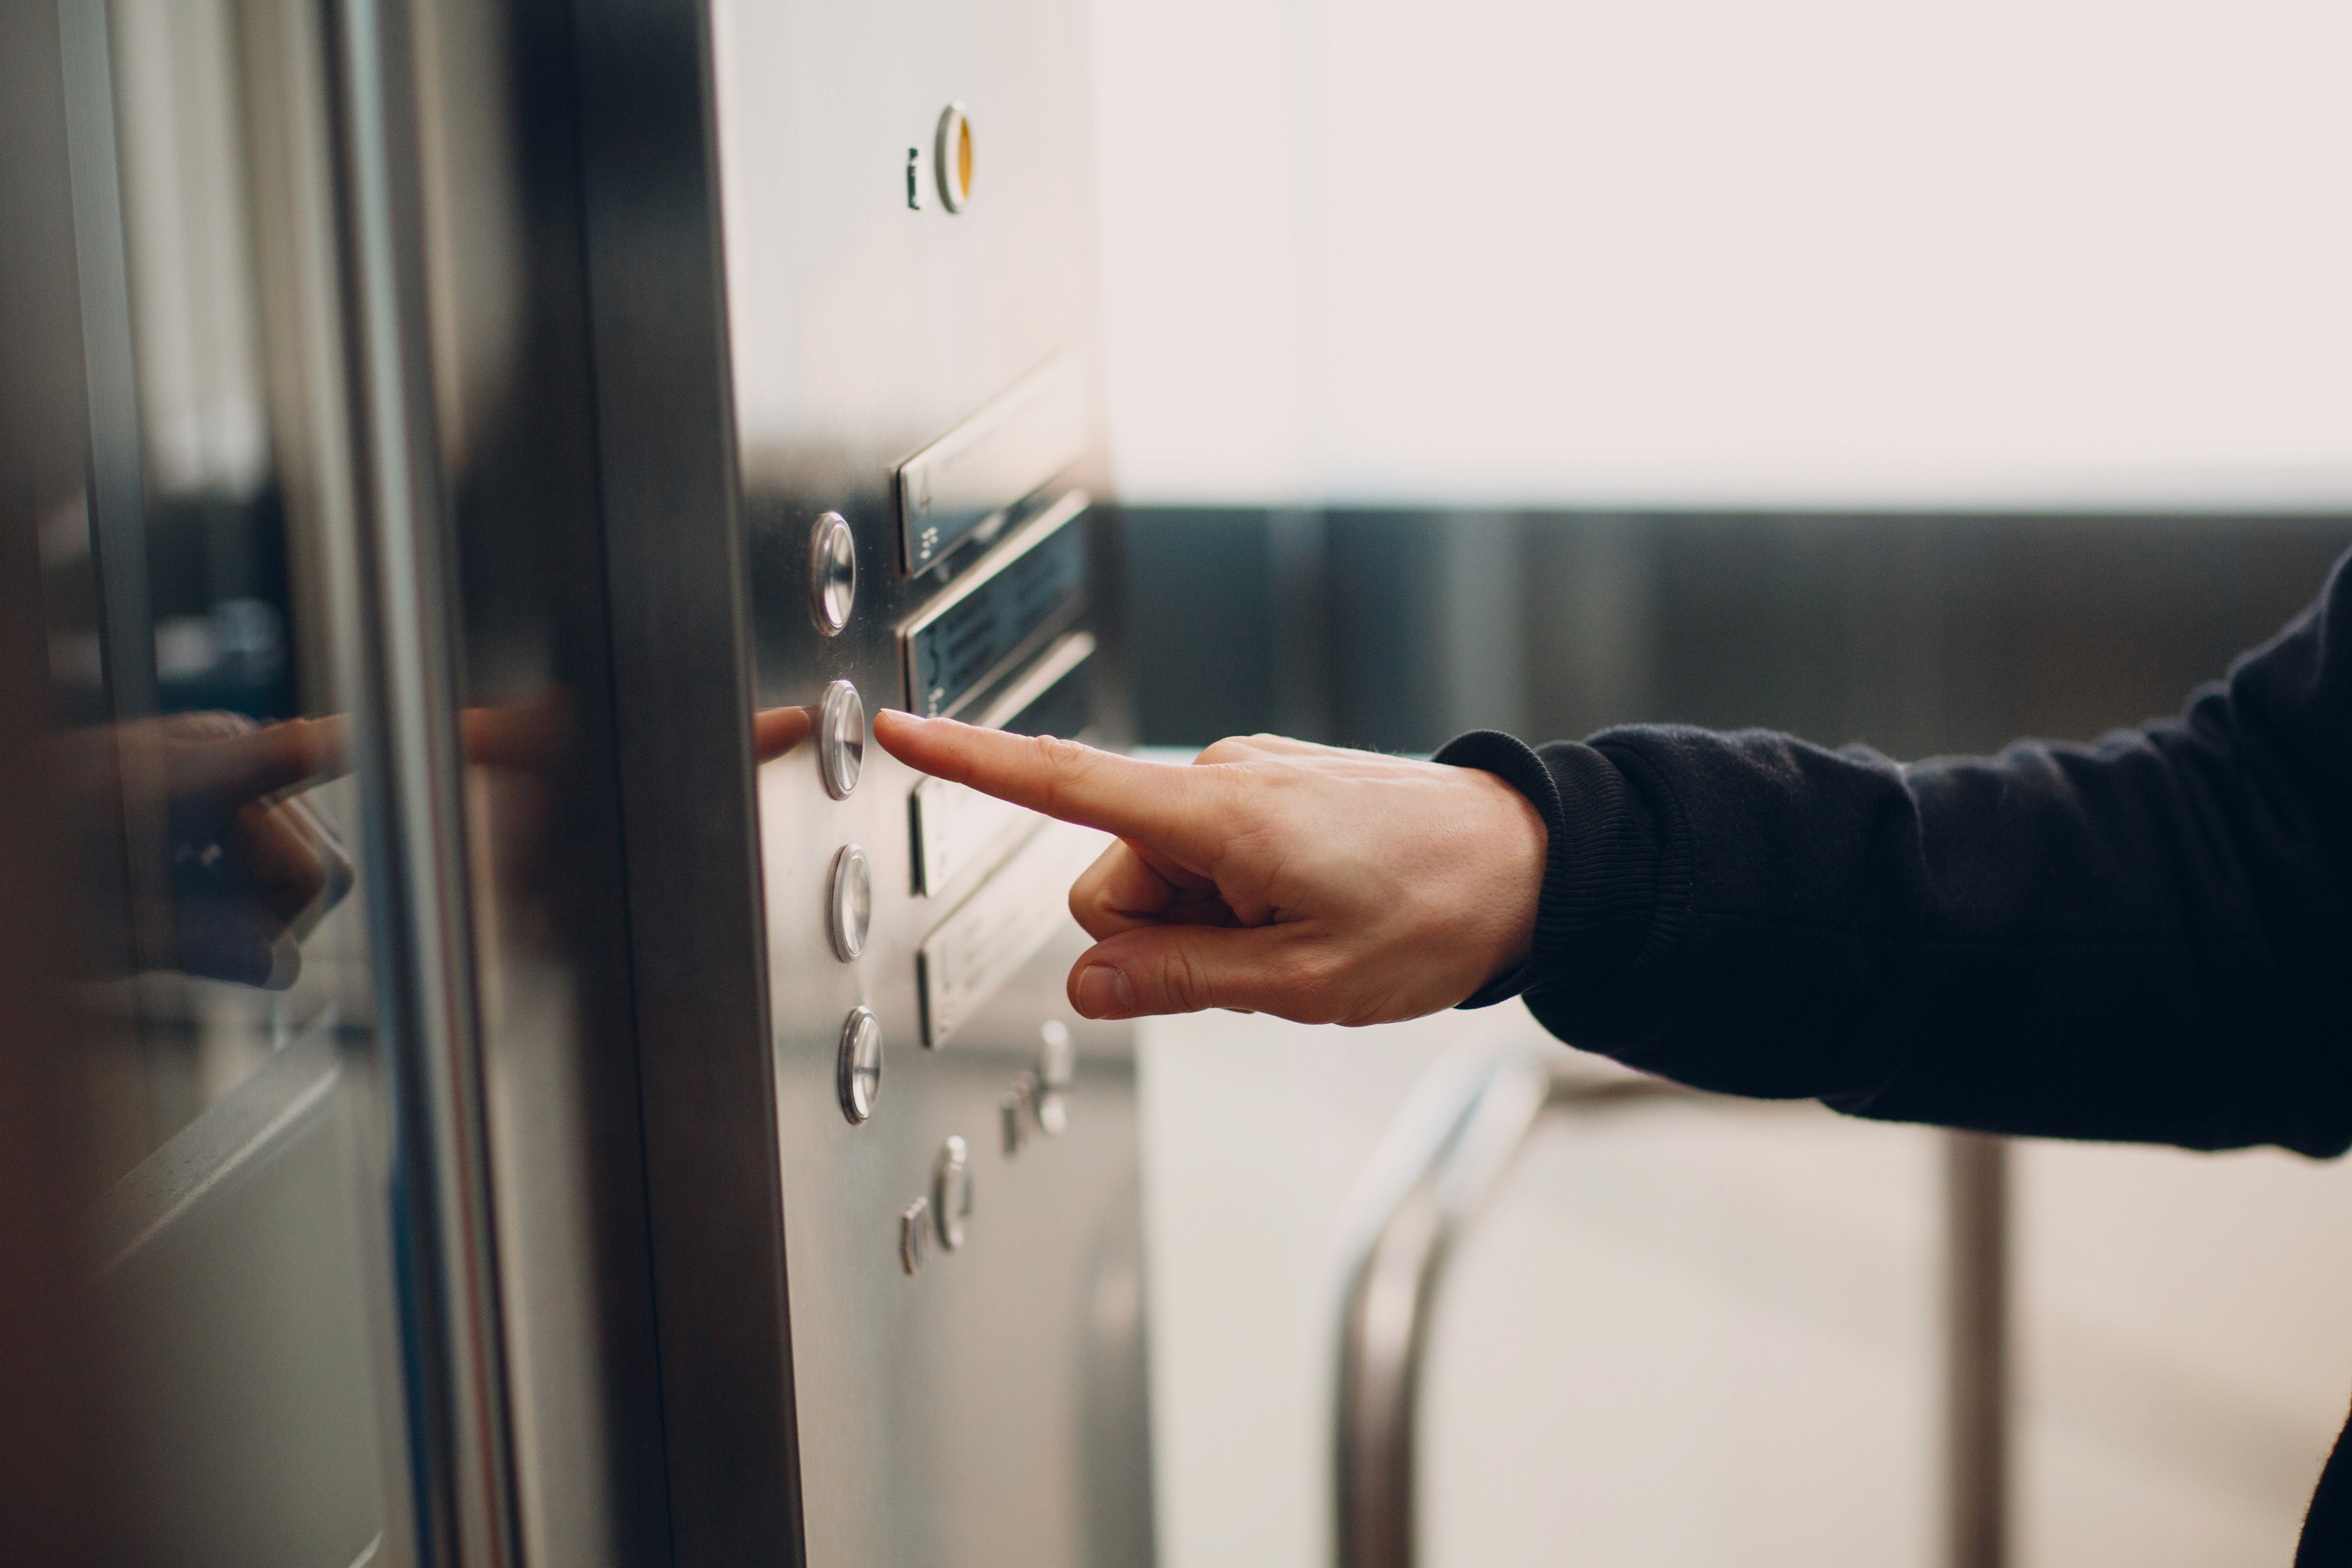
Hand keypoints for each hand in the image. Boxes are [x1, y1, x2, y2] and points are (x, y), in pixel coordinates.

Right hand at [871, 714, 1547, 1025]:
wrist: (1531, 861)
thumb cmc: (1434, 916)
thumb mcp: (1303, 981)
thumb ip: (1181, 981)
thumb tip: (1086, 986)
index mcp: (1220, 815)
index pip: (1065, 784)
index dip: (972, 761)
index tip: (896, 729)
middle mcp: (1220, 780)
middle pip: (1110, 881)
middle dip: (1155, 935)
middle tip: (1257, 956)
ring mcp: (1244, 780)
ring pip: (1158, 880)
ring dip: (1202, 923)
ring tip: (1298, 930)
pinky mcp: (1265, 790)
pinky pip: (1203, 860)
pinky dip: (1230, 899)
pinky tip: (1306, 907)